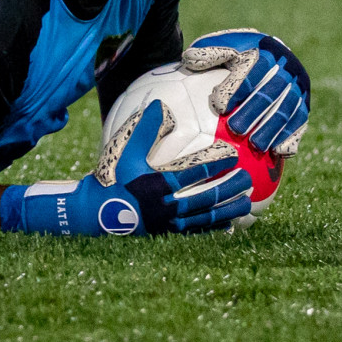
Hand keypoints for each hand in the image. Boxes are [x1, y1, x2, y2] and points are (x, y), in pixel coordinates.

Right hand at [1, 99, 251, 235]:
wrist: (92, 215)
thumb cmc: (109, 180)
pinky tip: (227, 225)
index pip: (195, 172)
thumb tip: (160, 105)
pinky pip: (196, 233)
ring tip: (246, 204)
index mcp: (158, 184)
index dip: (216, 163)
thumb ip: (143, 129)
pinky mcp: (166, 235)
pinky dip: (213, 228)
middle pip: (207, 197)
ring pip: (206, 217)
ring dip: (228, 210)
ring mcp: (168, 224)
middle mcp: (167, 205)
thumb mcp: (123, 152)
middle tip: (248, 179)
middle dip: (230, 188)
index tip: (234, 155)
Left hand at [184, 30, 309, 157]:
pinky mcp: (304, 104)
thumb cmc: (235, 52)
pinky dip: (291, 137)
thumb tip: (189, 60)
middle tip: (236, 130)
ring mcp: (298, 87)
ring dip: (273, 129)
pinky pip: (300, 122)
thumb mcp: (222, 45)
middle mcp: (286, 69)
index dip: (235, 89)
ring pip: (287, 110)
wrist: (266, 53)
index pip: (250, 71)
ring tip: (257, 146)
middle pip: (270, 94)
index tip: (219, 107)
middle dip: (254, 112)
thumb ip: (209, 52)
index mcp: (265, 52)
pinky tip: (280, 152)